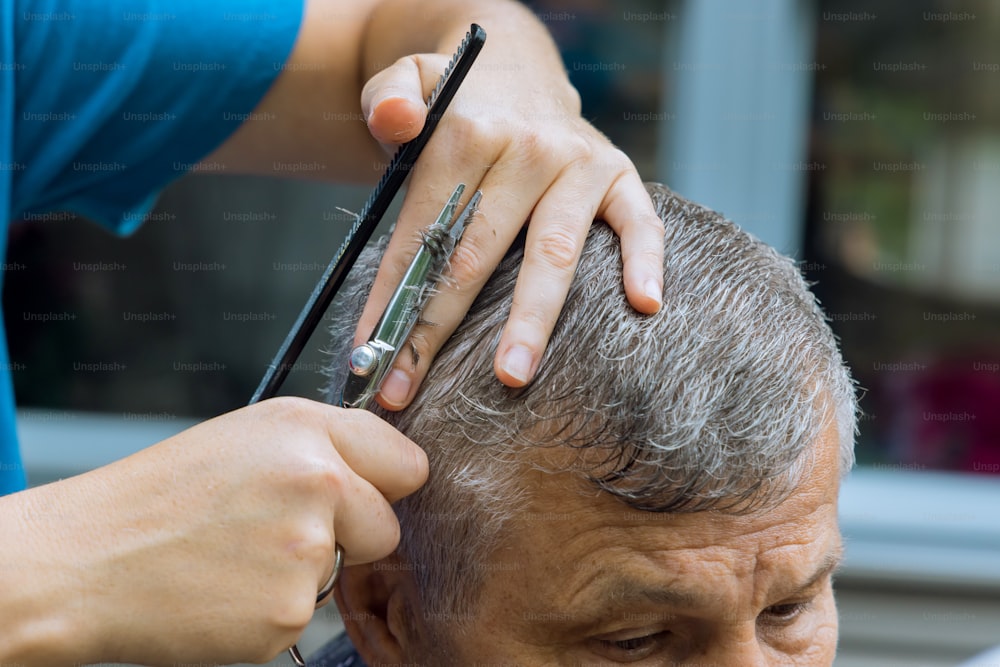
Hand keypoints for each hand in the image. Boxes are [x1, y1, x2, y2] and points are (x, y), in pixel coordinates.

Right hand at [12, 398, 425, 665]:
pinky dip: (271, 611)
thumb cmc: (158, 499)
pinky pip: (305, 614)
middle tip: (275, 533)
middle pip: (387, 527)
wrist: (83, 563)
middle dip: (350, 538)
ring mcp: (306, 549)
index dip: (385, 485)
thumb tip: (383, 470)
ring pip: (343, 574)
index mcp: (305, 429)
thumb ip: (323, 446)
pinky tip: (225, 589)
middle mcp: (315, 481)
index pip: (406, 463)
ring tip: (235, 555)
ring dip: (302, 574)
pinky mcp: (288, 611)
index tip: (365, 494)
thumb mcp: (246, 438)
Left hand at [356, 48, 664, 408]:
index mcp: (470, 133)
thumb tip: (395, 123)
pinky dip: (646, 262)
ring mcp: (579, 165)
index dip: (393, 296)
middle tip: (410, 385)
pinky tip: (645, 307)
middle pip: (479, 253)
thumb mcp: (408, 80)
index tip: (369, 355)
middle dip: (438, 327)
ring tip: (512, 376)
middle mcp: (529, 149)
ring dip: (532, 320)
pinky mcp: (619, 176)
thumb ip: (387, 98)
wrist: (519, 69)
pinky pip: (640, 223)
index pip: (425, 230)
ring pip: (554, 253)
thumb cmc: (457, 104)